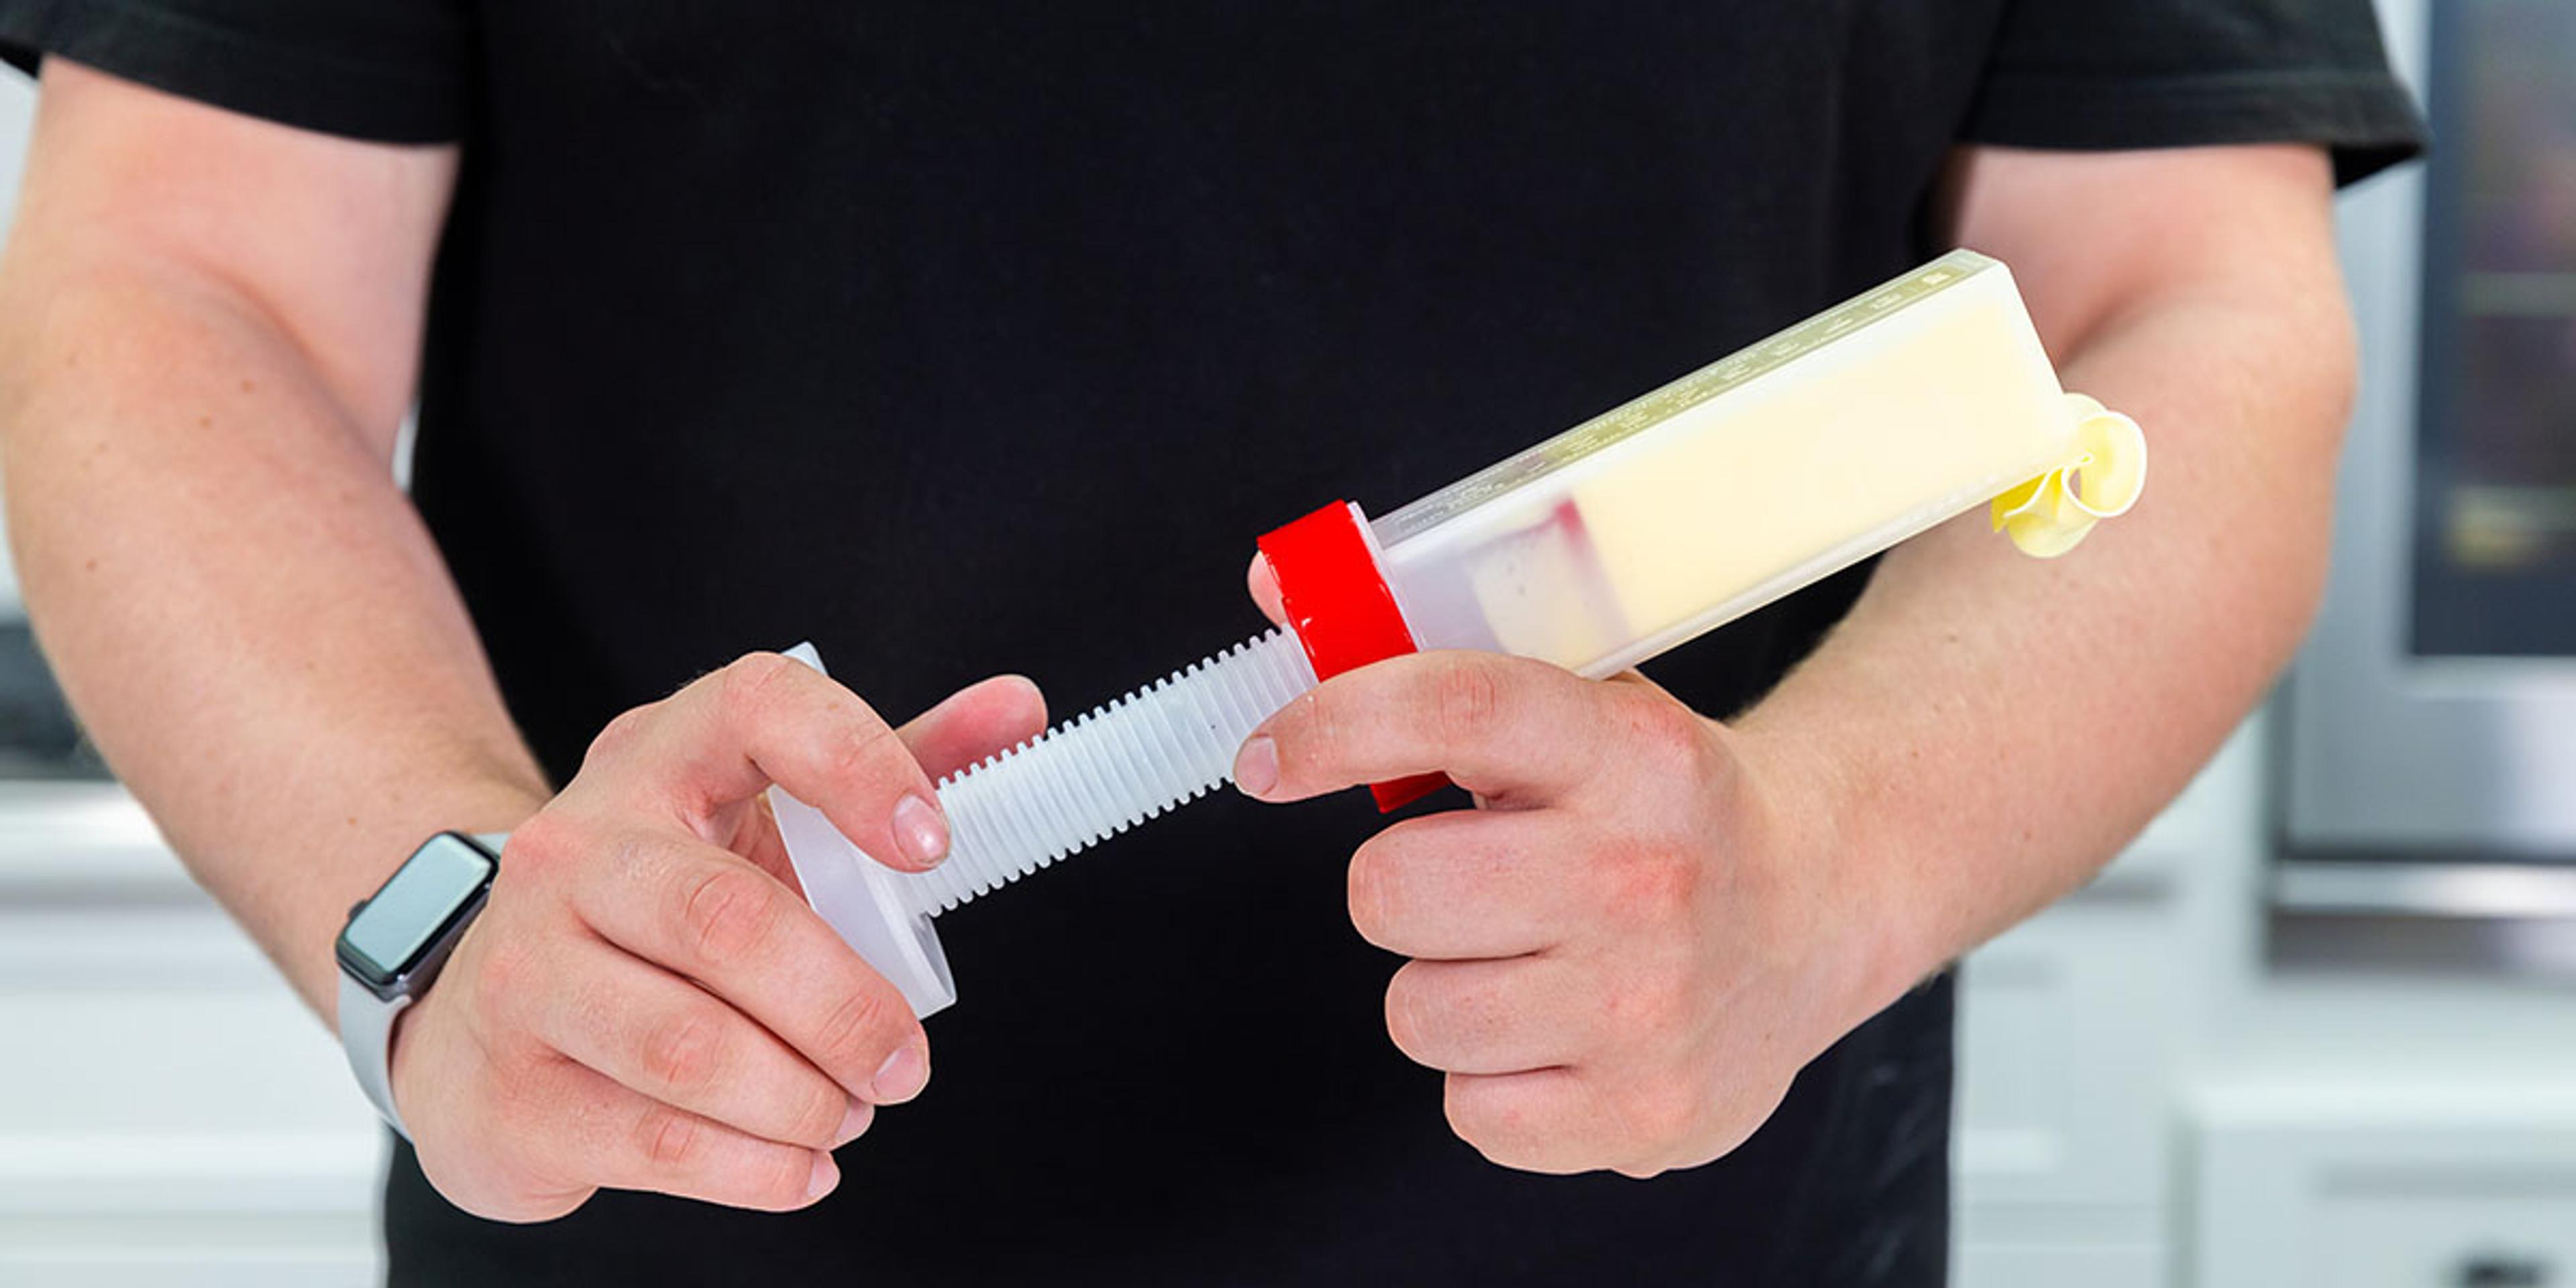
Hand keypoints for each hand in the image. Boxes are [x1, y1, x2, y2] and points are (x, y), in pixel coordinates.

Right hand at [384, 653, 1043, 1219]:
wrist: (477, 1008)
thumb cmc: (656, 910)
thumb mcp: (764, 821)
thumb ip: (893, 763)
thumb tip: (1018, 707)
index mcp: (658, 759)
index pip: (757, 707)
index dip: (856, 762)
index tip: (931, 846)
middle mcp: (575, 848)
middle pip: (729, 923)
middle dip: (847, 1008)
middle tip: (903, 1062)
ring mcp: (524, 967)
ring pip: (691, 1048)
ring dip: (804, 1098)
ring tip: (845, 1109)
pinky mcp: (511, 1085)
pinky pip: (658, 1141)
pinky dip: (759, 1169)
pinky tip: (797, 1162)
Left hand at [1232, 650, 1887, 1177]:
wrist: (1817, 910)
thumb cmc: (1660, 809)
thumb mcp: (1583, 709)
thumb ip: (1432, 660)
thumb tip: (1273, 588)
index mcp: (1633, 753)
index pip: (1450, 709)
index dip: (1334, 724)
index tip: (1269, 756)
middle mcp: (1646, 878)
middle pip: (1391, 888)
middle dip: (1398, 885)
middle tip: (1459, 879)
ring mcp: (1649, 1009)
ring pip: (1415, 1010)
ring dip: (1443, 985)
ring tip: (1524, 957)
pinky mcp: (1642, 1115)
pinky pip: (1467, 1110)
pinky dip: (1491, 1077)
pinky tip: (1556, 1030)